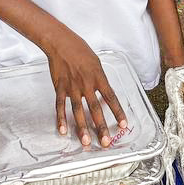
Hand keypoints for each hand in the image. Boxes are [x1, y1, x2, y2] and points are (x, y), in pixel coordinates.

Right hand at [44, 29, 127, 147]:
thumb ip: (100, 79)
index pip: (111, 98)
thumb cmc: (80, 50)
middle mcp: (86, 84)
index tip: (123, 124)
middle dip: (101, 126)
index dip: (118, 112)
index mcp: (98, 77)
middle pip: (95, 109)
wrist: (61, 43)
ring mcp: (72, 87)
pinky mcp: (60, 88)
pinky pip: (60, 106)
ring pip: (78, 111)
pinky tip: (62, 130)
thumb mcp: (96, 63)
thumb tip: (104, 93)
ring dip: (82, 127)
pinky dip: (61, 118)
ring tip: (86, 142)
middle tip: (105, 142)